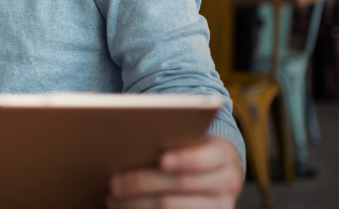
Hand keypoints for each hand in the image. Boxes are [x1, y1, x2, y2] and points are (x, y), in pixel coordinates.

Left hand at [106, 135, 242, 208]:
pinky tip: (124, 208)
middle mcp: (226, 183)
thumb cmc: (191, 150)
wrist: (217, 174)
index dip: (185, 160)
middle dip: (142, 184)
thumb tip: (129, 138)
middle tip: (113, 184)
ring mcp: (218, 206)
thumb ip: (170, 137)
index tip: (162, 160)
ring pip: (170, 207)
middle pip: (179, 184)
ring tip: (112, 198)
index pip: (205, 157)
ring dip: (136, 204)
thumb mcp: (190, 140)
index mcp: (222, 156)